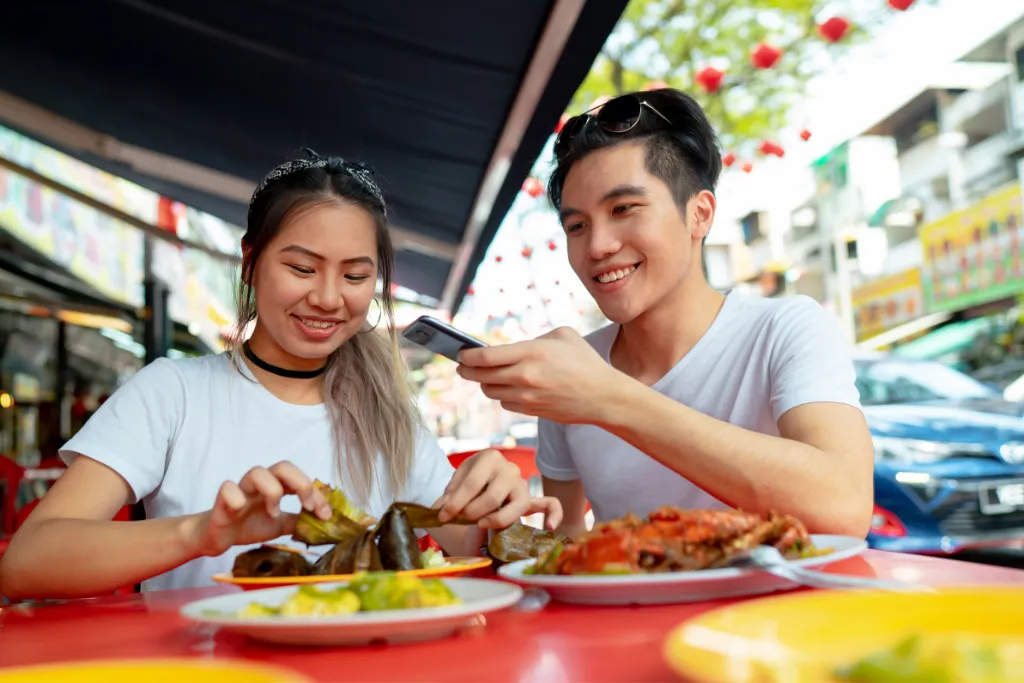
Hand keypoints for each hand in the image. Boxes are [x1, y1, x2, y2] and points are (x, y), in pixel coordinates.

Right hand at [186, 461, 331, 556]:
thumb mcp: (279, 525)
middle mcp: (260, 484)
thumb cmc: (247, 525)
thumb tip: (323, 523)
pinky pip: (227, 489)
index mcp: (276, 486)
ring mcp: (241, 490)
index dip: (317, 494)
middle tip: (307, 506)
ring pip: (257, 472)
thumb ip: (298, 521)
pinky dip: (237, 498)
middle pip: (283, 466)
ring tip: (274, 513)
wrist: (216, 537)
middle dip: (301, 483)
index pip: (301, 479)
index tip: (326, 514)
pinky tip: (241, 510)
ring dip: (272, 491)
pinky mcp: (221, 501)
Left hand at [437, 449, 563, 529]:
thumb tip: (443, 508)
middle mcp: (510, 469)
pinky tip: (551, 526)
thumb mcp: (456, 482)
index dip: (455, 502)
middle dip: (472, 511)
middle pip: (493, 496)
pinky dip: (553, 514)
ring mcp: (522, 485)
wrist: (481, 480)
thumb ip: (450, 494)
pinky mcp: (530, 499)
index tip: (442, 515)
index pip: (472, 483)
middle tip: (459, 519)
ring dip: (496, 519)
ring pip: (517, 506)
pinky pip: (550, 504)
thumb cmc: (468, 482)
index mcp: (489, 458)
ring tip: (480, 523)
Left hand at [456, 327, 620, 424]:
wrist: (603, 397)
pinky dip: (503, 396)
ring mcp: (527, 397)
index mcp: (531, 353)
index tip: (459, 353)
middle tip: (462, 366)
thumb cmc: (585, 362)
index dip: (466, 355)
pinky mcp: (531, 411)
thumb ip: (535, 338)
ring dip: (485, 383)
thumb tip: (515, 347)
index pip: (485, 356)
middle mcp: (525, 376)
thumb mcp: (563, 335)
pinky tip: (509, 388)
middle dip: (467, 371)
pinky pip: (506, 404)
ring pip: (491, 392)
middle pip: (481, 376)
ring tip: (486, 376)